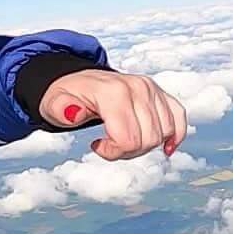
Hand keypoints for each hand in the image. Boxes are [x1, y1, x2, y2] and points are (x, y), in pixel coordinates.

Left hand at [40, 70, 187, 160]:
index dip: (113, 153)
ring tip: (124, 137)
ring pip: (164, 133)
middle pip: (148, 140)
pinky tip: (165, 147)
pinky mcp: (160, 93)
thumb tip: (74, 113)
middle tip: (109, 143)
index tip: (97, 145)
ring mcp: (151, 89)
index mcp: (113, 92)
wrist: (78, 81)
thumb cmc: (67, 96)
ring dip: (145, 145)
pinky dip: (175, 134)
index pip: (129, 139)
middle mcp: (137, 87)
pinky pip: (179, 117)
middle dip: (128, 151)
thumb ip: (61, 110)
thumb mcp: (54, 104)